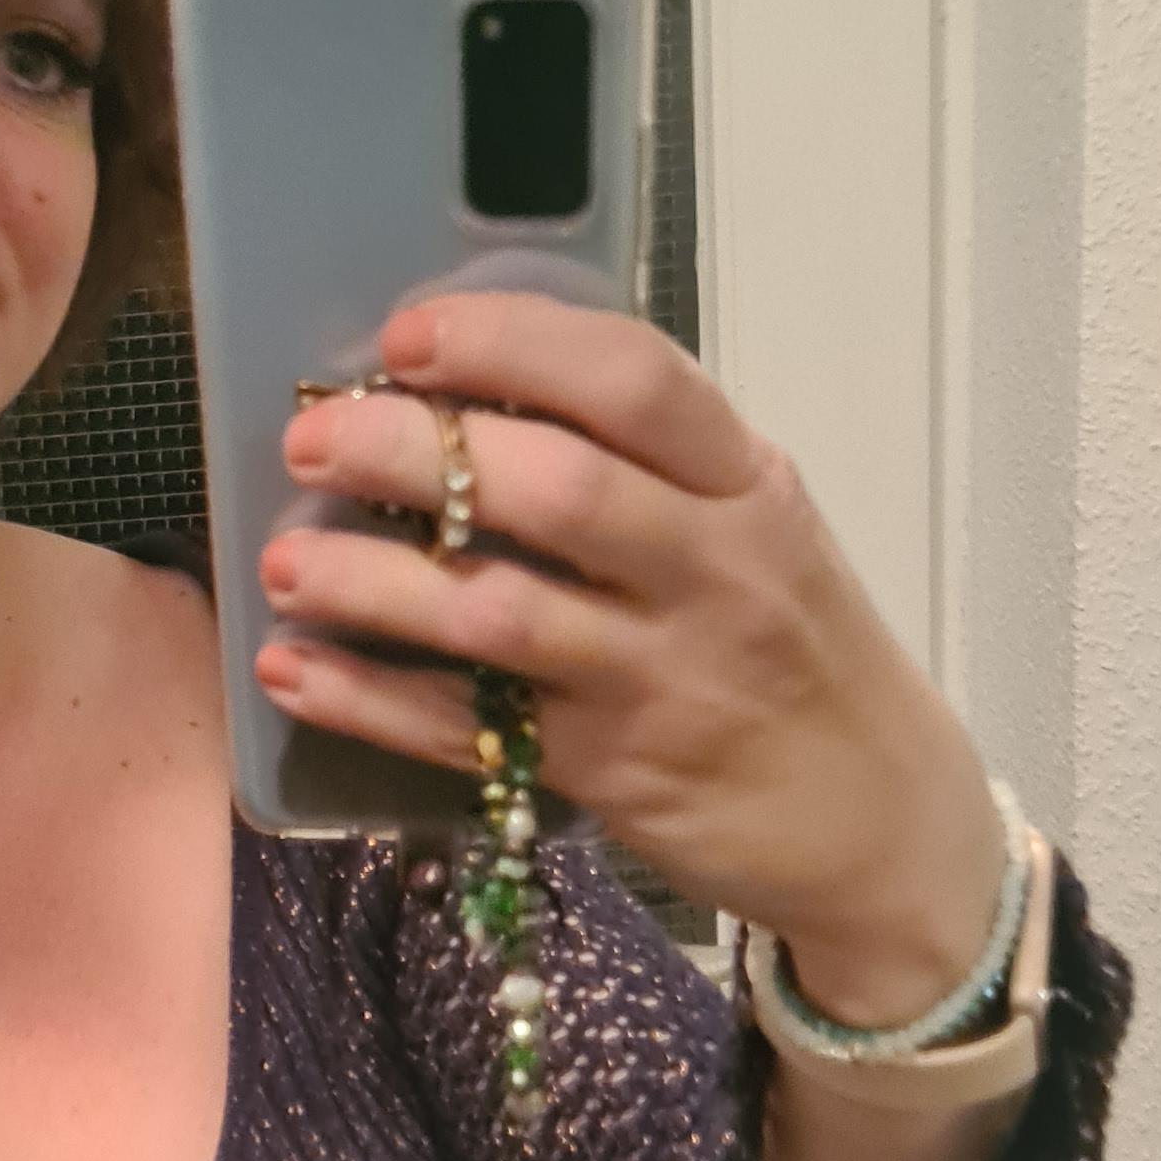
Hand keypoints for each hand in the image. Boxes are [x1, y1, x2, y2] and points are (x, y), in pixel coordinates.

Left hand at [255, 287, 1003, 1031]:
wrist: (880, 824)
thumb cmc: (795, 655)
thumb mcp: (761, 533)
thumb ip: (649, 469)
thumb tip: (470, 399)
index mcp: (747, 484)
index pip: (633, 380)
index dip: (510, 342)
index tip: (407, 336)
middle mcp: (713, 571)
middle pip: (553, 490)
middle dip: (413, 454)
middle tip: (311, 439)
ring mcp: (661, 678)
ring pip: (498, 616)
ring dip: (371, 585)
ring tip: (281, 562)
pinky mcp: (614, 774)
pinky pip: (470, 732)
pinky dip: (371, 701)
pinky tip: (294, 671)